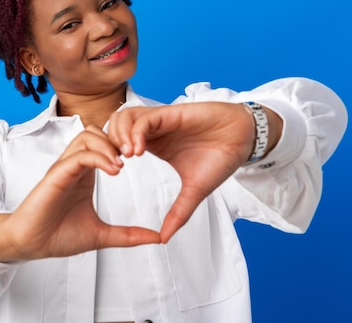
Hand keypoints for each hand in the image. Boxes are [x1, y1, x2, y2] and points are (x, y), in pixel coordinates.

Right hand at [0, 125, 160, 261]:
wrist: (31, 245)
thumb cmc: (59, 236)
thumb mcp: (102, 235)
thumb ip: (128, 234)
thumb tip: (157, 238)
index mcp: (84, 174)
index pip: (103, 143)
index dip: (123, 145)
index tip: (141, 158)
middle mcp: (73, 166)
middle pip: (95, 132)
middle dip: (117, 139)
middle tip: (134, 156)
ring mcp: (63, 169)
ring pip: (86, 137)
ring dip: (108, 145)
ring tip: (122, 164)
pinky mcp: (56, 176)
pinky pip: (78, 156)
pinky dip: (98, 157)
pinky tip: (113, 170)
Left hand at [108, 102, 272, 242]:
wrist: (244, 139)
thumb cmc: (220, 157)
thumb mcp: (194, 191)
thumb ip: (178, 212)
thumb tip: (165, 238)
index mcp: (152, 144)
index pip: (117, 143)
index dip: (109, 155)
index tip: (114, 175)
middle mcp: (152, 131)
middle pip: (113, 128)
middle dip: (107, 145)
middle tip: (114, 166)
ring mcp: (160, 120)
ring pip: (122, 118)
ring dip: (119, 136)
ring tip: (126, 158)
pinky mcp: (170, 113)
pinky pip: (143, 118)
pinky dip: (135, 132)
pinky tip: (138, 151)